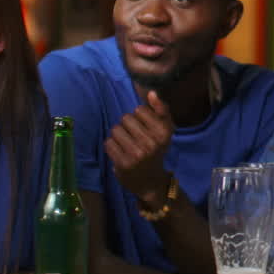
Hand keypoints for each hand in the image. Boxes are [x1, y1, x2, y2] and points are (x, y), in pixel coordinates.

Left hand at [105, 90, 173, 208]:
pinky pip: (109, 143)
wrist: (151, 182)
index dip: (140, 117)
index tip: (145, 128)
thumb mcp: (165, 130)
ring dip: (118, 136)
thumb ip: (161, 110)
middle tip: (135, 138)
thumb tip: (151, 92)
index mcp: (164, 132)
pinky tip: (120, 153)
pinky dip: (112, 146)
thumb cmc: (156, 150)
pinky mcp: (123, 163)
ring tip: (127, 145)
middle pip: (126, 118)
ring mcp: (137, 154)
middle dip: (128, 126)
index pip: (140, 109)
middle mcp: (152, 142)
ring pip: (115, 129)